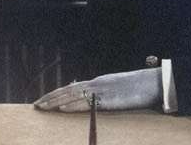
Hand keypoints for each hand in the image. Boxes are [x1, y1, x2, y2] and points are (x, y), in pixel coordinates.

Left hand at [33, 68, 162, 111]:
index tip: (44, 99)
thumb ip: (107, 96)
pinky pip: (87, 102)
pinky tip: (62, 108)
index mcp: (100, 82)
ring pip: (74, 95)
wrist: (154, 83)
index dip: (58, 93)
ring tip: (42, 106)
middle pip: (69, 90)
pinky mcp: (109, 99)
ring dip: (56, 101)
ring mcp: (102, 90)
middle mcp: (98, 83)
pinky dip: (72, 105)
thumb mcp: (120, 91)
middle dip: (51, 97)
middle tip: (36, 104)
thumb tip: (97, 104)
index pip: (73, 87)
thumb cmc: (140, 89)